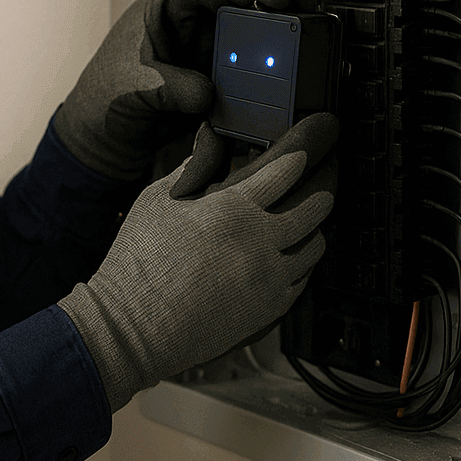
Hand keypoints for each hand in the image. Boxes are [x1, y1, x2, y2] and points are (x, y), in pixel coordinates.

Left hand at [53, 0, 317, 178]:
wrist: (103, 137)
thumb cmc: (104, 96)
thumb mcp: (132, 86)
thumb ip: (170, 87)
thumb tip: (207, 95)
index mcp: (171, 7)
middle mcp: (198, 26)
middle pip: (249, 10)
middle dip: (284, 10)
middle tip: (314, 16)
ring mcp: (213, 56)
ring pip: (258, 47)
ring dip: (283, 52)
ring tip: (311, 59)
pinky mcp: (222, 86)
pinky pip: (252, 84)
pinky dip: (271, 90)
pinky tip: (292, 94)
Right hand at [58, 114, 337, 411]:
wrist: (134, 327)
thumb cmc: (140, 264)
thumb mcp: (159, 200)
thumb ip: (194, 166)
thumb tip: (212, 138)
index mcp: (233, 208)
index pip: (288, 166)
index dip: (308, 145)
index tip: (317, 134)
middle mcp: (261, 242)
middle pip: (317, 203)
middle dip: (326, 178)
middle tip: (326, 166)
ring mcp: (270, 279)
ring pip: (317, 242)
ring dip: (315, 222)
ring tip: (304, 211)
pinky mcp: (270, 309)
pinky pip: (304, 277)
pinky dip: (302, 258)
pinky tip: (288, 250)